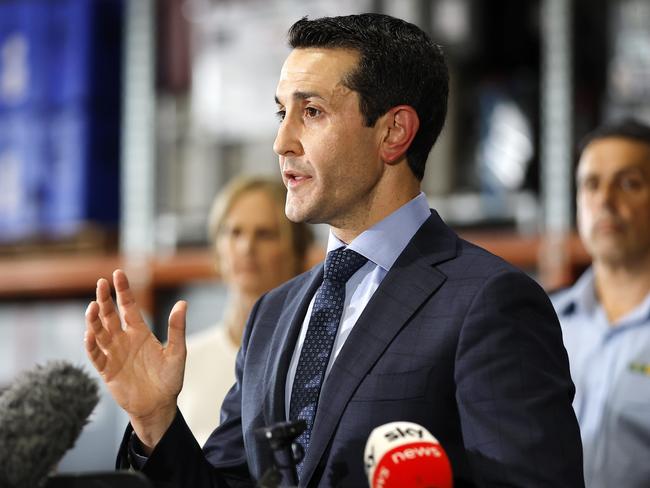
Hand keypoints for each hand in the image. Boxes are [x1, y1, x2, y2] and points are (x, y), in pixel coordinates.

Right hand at [84, 269, 186, 450]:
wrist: (159, 406)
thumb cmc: (169, 379)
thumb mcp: (177, 352)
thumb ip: (177, 329)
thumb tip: (182, 304)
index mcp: (140, 332)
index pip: (128, 306)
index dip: (123, 291)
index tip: (117, 274)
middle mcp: (124, 340)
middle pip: (110, 315)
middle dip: (105, 299)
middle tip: (101, 283)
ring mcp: (114, 354)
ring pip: (100, 332)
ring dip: (94, 320)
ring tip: (93, 306)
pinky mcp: (107, 370)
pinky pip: (96, 355)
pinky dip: (92, 344)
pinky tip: (89, 333)